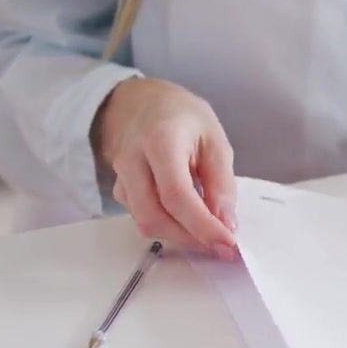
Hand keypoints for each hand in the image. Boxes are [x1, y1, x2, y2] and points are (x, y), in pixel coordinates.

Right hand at [93, 78, 237, 258]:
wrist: (138, 101)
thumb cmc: (182, 116)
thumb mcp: (214, 139)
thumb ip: (221, 182)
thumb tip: (226, 224)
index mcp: (160, 141)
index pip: (177, 196)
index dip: (202, 226)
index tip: (228, 244)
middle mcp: (131, 161)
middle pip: (154, 217)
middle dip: (190, 239)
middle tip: (222, 247)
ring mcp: (119, 176)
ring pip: (145, 221)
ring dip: (180, 236)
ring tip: (209, 234)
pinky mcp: (118, 188)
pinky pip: (141, 215)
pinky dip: (168, 226)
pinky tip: (189, 221)